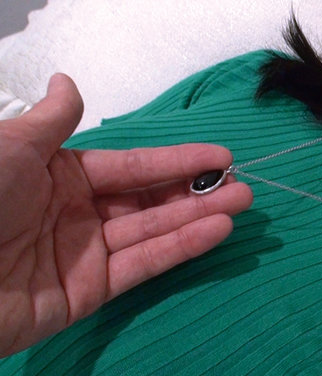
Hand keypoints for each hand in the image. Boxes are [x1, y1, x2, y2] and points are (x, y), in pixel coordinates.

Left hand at [0, 74, 252, 356]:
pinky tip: (216, 230)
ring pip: (153, 231)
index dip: (176, 160)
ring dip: (199, 217)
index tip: (221, 156)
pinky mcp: (89, 293)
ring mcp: (86, 254)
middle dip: (196, 191)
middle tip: (243, 185)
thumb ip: (52, 122)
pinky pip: (142, 265)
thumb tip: (68, 83)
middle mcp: (78, 212)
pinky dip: (181, 248)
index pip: (132, 166)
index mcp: (60, 176)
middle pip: (149, 200)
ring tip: (242, 204)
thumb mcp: (11, 149)